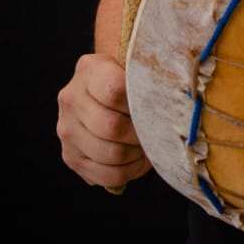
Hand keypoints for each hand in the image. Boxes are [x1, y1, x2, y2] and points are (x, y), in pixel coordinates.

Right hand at [56, 52, 151, 187]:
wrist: (103, 91)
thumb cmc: (130, 79)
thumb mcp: (136, 67)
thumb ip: (151, 77)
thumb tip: (177, 101)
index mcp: (89, 70)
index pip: (116, 91)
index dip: (141, 104)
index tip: (155, 107)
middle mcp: (71, 99)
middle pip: (112, 127)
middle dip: (140, 134)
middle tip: (154, 132)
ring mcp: (67, 129)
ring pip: (110, 154)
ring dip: (136, 154)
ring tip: (146, 145)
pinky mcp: (70, 156)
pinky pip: (106, 175)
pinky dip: (129, 172)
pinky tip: (136, 160)